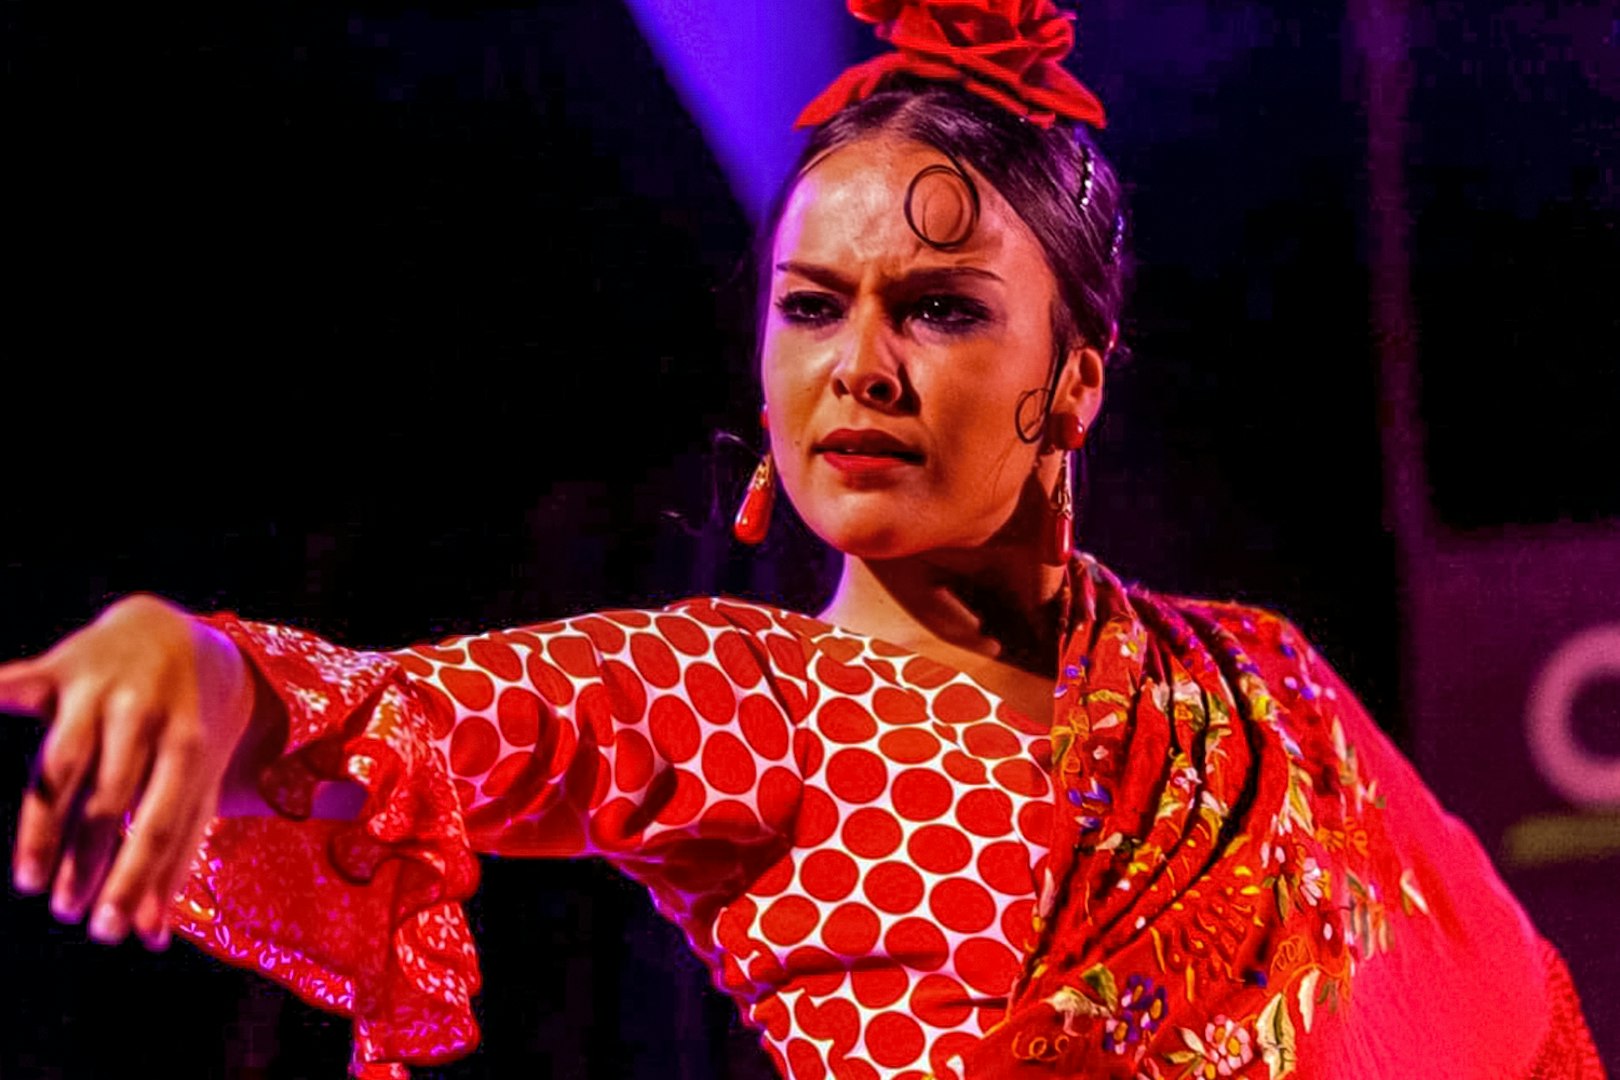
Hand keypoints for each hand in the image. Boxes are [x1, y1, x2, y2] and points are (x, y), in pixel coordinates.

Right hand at [3, 593, 257, 949]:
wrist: (183, 637)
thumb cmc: (189, 728)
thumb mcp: (197, 784)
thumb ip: (174, 856)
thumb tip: (151, 935)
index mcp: (190, 746)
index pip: (160, 824)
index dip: (134, 880)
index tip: (108, 932)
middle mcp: (148, 716)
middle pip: (109, 801)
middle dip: (87, 860)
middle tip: (66, 911)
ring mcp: (101, 691)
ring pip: (62, 766)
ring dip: (43, 827)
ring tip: (31, 880)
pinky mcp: (60, 669)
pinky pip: (15, 686)